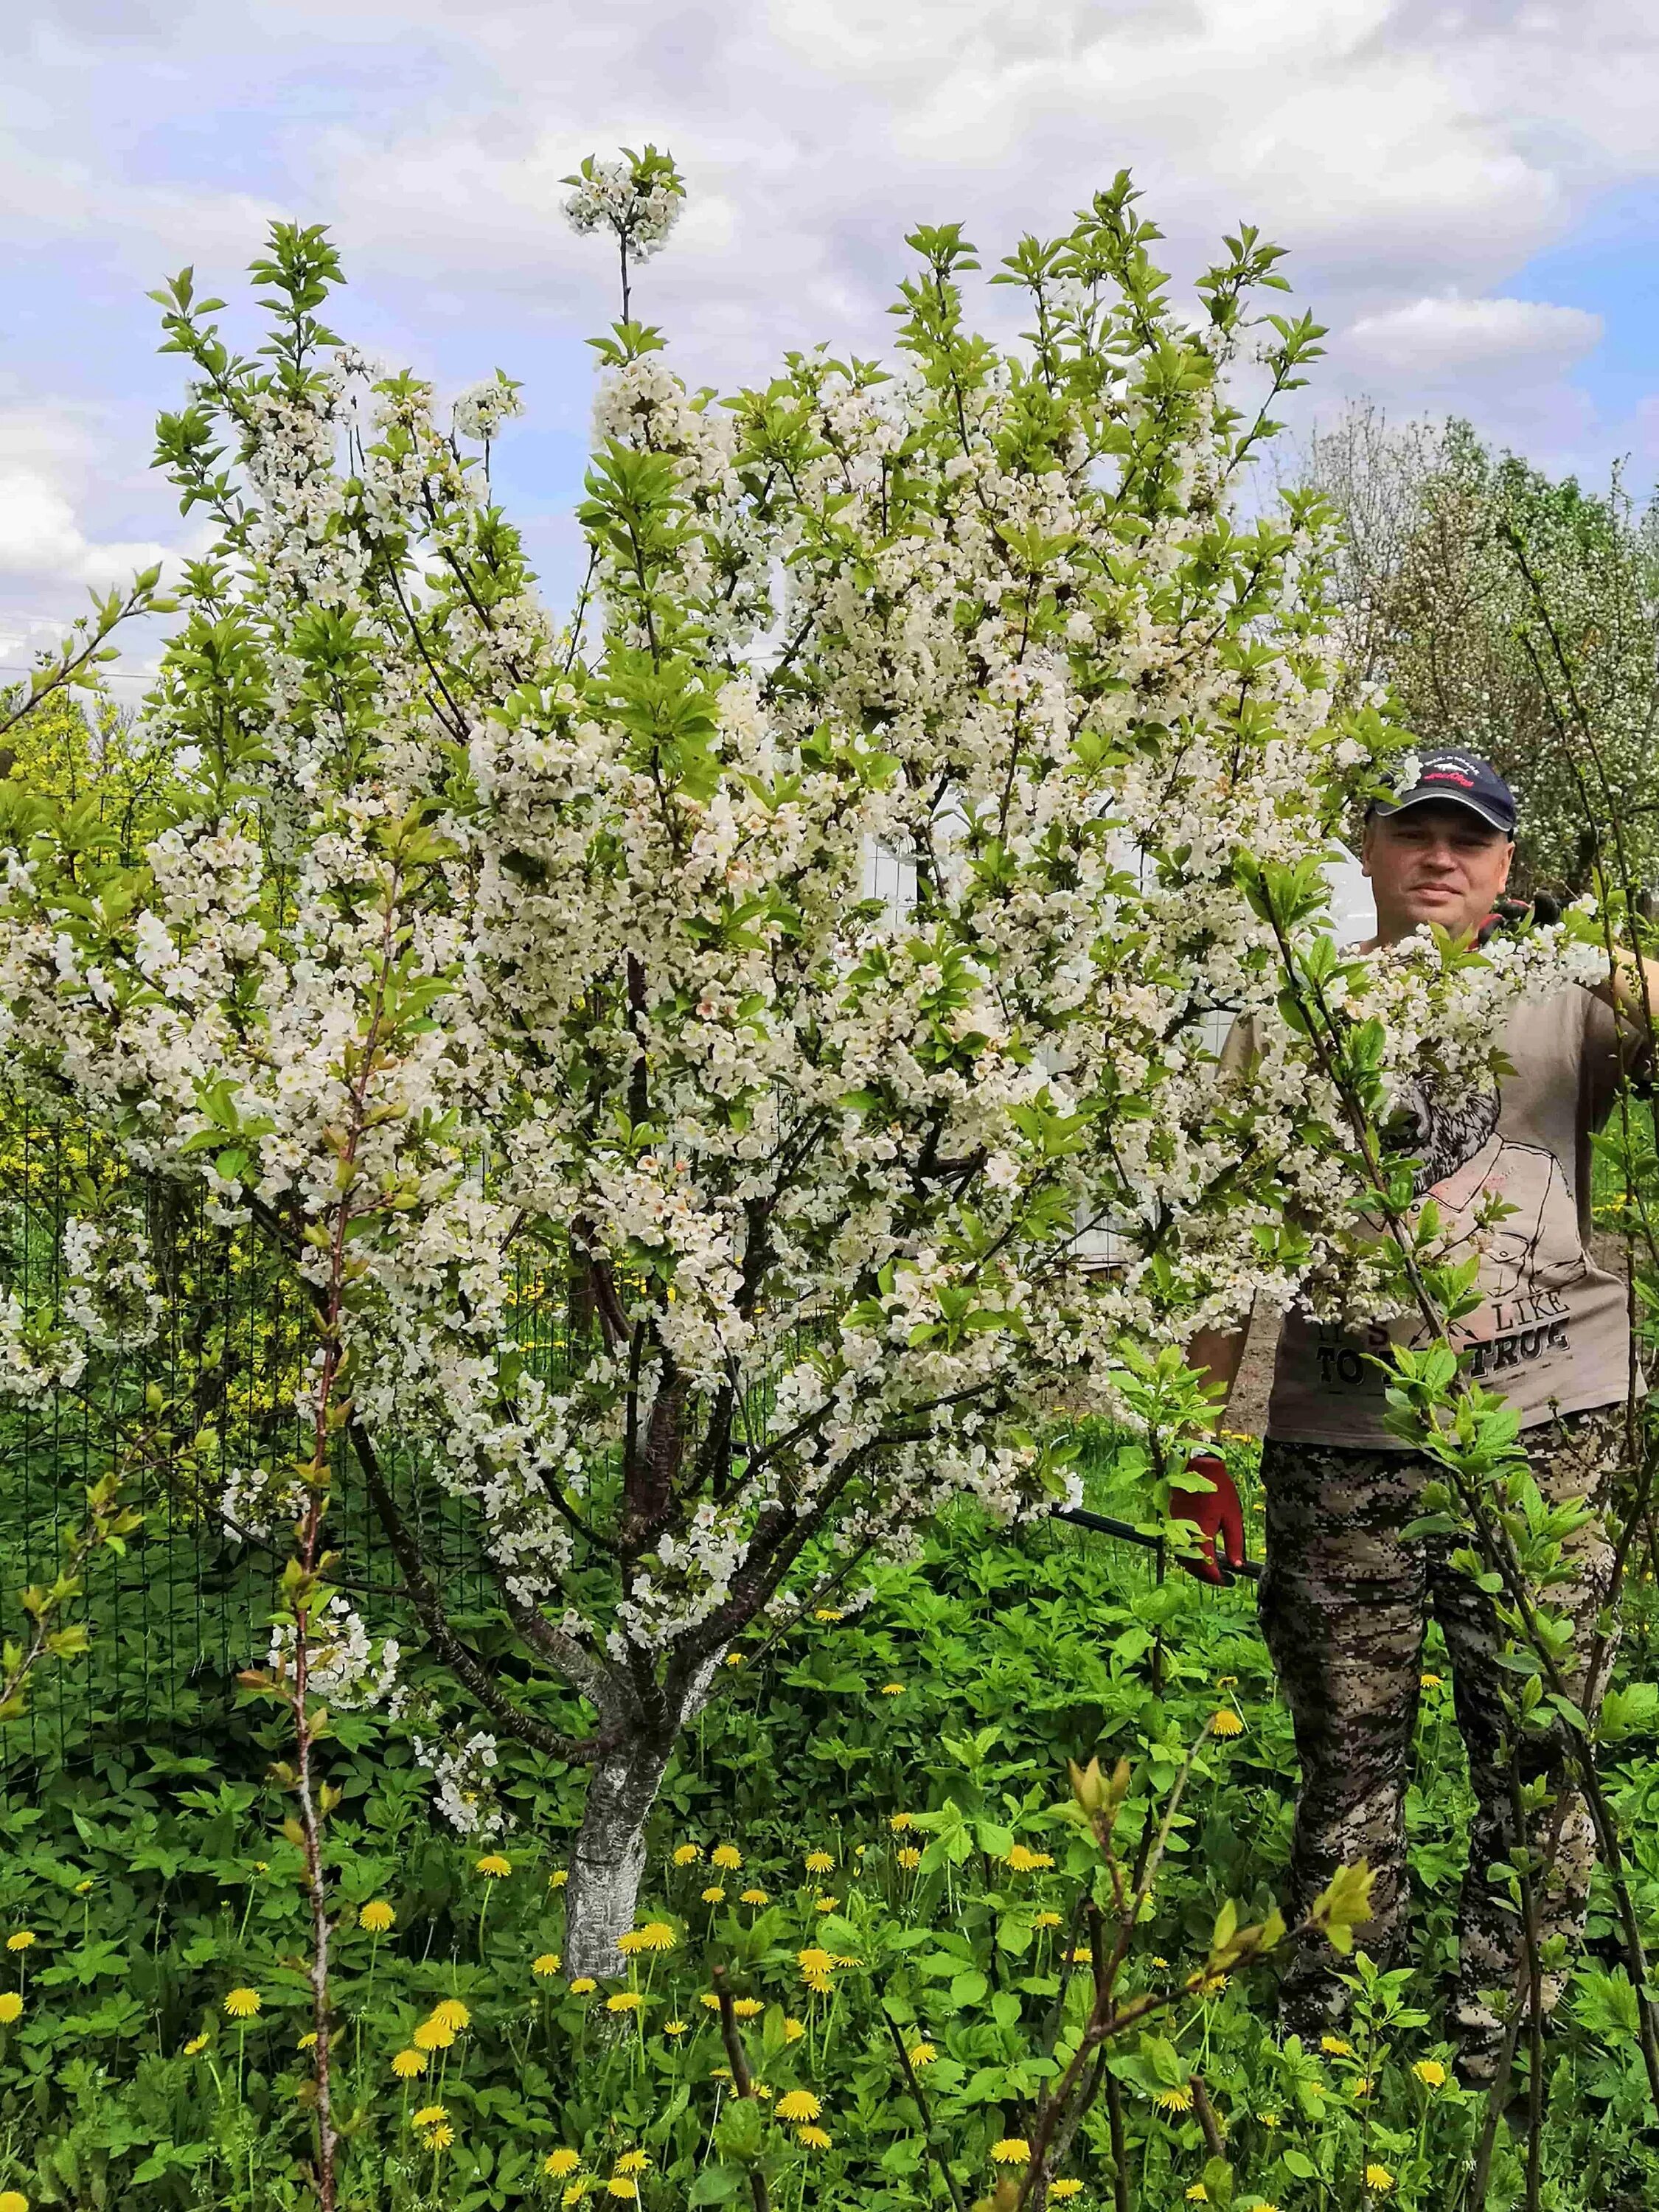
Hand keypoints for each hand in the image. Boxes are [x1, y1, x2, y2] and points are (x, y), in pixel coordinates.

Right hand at [1168, 1452, 1245, 1585]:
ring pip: (1182, 1557)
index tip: (1229, 1582)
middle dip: (1206, 1576)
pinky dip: (1189, 1554)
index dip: (1217, 1579)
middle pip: (1191, 1565)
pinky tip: (1201, 1553)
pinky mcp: (1173, 1521)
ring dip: (1196, 1566)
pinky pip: (1179, 1545)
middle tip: (1222, 1578)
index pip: (1206, 1566)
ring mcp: (1176, 1527)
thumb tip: (1237, 1565)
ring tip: (1212, 1568)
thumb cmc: (1219, 1490)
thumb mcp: (1233, 1517)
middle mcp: (1184, 1533)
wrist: (1198, 1466)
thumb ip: (1235, 1543)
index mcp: (1201, 1533)